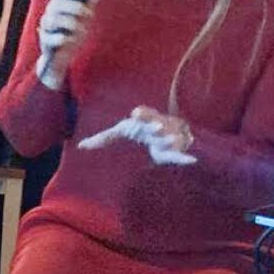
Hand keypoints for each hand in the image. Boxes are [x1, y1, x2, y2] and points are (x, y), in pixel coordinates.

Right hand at [35, 0, 98, 89]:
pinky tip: (72, 40)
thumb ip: (88, 2)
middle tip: (90, 15)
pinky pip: (57, 37)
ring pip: (56, 20)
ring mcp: (46, 27)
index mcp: (58, 5)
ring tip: (83, 31)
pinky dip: (68, 38)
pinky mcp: (45, 42)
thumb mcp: (83, 18)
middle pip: (59, 3)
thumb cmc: (72, 34)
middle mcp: (49, 13)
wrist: (60, 58)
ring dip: (74, 25)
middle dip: (77, 8)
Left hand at [77, 105, 195, 164]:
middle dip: (157, 126)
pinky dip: (185, 157)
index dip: (142, 114)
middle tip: (157, 127)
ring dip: (170, 140)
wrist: (162, 133)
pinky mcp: (177, 150)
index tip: (137, 113)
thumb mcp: (120, 132)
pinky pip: (181, 154)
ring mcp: (170, 135)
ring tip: (171, 142)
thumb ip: (102, 139)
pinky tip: (192, 160)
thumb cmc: (138, 130)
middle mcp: (158, 124)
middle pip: (159, 124)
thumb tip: (80, 146)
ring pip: (172, 138)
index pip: (143, 114)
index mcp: (143, 119)